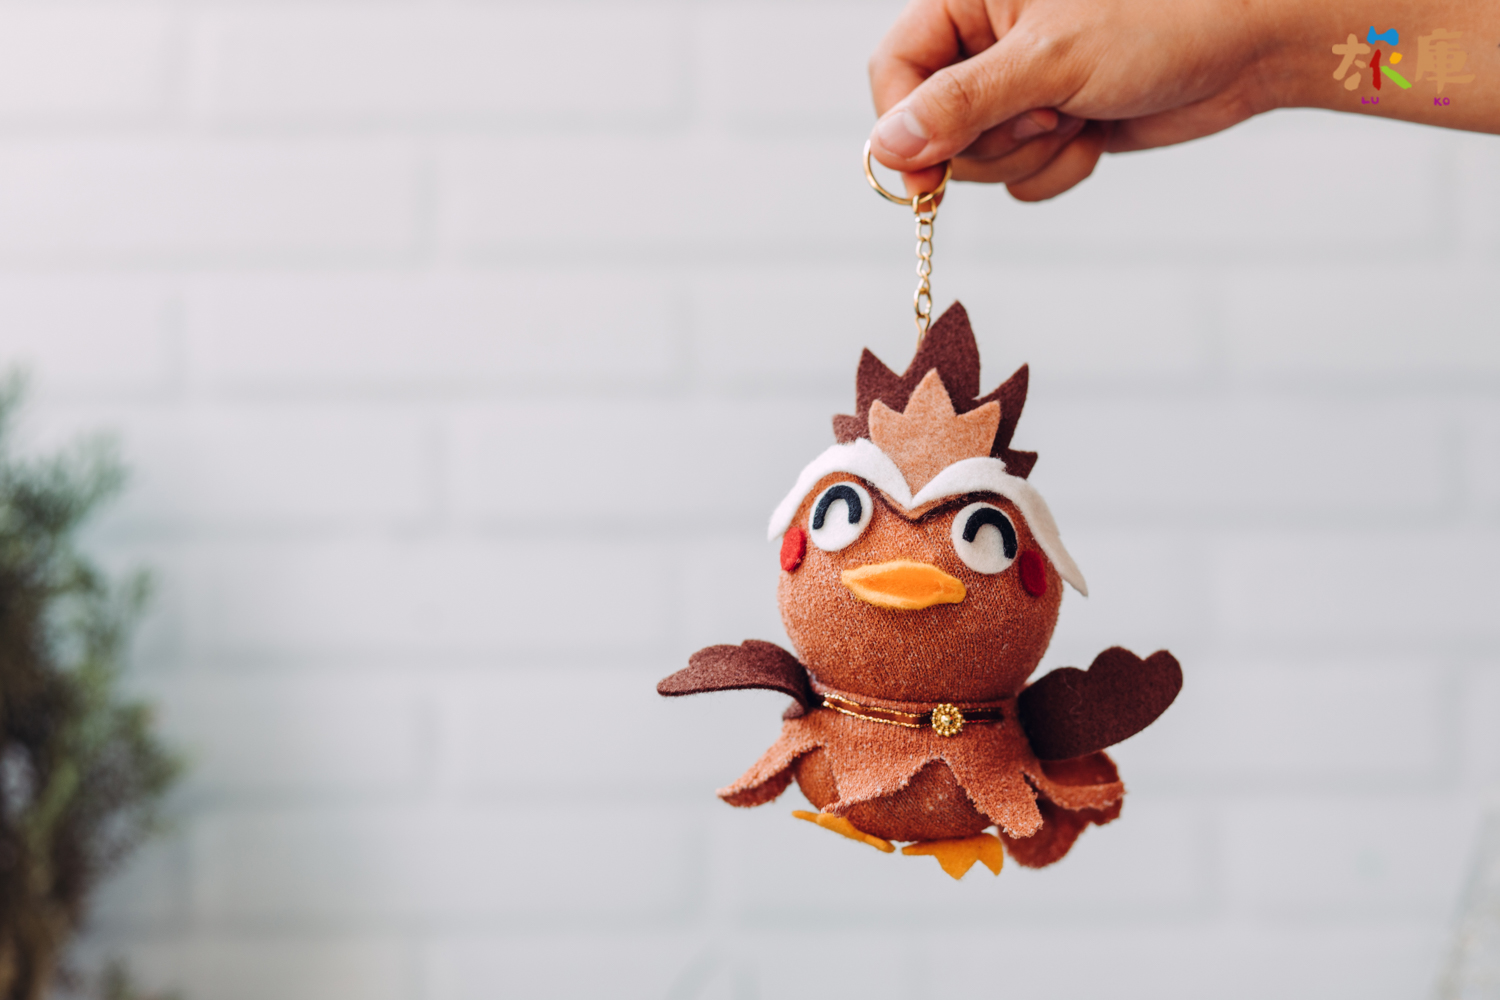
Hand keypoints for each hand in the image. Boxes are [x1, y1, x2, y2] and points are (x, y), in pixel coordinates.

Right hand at [867, 0, 1285, 200]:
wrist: (1251, 42)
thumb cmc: (1163, 17)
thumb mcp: (1049, 59)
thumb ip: (959, 104)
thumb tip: (885, 147)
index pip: (895, 70)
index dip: (902, 128)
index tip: (923, 181)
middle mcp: (988, 40)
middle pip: (932, 126)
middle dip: (991, 139)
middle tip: (1050, 114)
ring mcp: (1020, 86)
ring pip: (978, 159)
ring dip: (1031, 155)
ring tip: (1081, 115)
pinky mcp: (1052, 124)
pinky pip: (1020, 178)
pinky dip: (1058, 169)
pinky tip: (1097, 133)